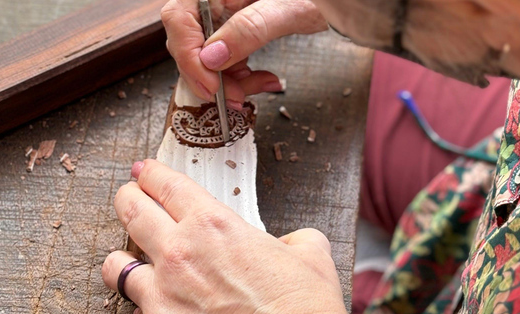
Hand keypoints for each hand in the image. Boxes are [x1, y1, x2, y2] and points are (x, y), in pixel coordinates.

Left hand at [102, 160, 358, 313]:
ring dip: (122, 260)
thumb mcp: (311, 256)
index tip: (144, 172)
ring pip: (115, 265)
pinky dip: (147, 311)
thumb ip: (291, 239)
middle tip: (128, 198)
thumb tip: (283, 247)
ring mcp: (160, 295)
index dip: (151, 173)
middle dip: (127, 199)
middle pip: (130, 210)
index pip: (166, 185)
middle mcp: (178, 252)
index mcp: (214, 225)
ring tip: (129, 264)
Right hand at [160, 0, 327, 102]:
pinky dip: (243, 79)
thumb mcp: (285, 9)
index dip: (188, 56)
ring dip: (230, 83)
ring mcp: (223, 18)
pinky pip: (226, 63)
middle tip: (234, 97)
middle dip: (211, 76)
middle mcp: (214, 1)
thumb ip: (248, 30)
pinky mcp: (235, 34)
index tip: (210, 85)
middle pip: (189, 43)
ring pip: (207, 59)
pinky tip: (265, 80)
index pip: (179, 19)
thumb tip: (212, 57)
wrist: (339, 0)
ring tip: (260, 87)